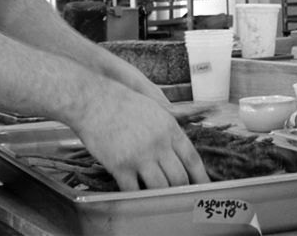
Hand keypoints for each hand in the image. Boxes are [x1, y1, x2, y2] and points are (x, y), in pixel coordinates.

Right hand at [71, 83, 209, 190]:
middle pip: (179, 178)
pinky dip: (137, 195)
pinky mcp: (120, 166)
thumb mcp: (154, 109)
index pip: (192, 159)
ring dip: (161, 194)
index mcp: (170, 128)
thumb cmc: (122, 101)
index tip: (203, 187)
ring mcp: (140, 156)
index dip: (200, 177)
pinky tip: (136, 193)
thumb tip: (179, 150)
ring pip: (160, 188)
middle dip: (181, 189)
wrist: (93, 100)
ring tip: (159, 196)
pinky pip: (134, 190)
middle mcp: (159, 144)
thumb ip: (169, 129)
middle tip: (180, 195)